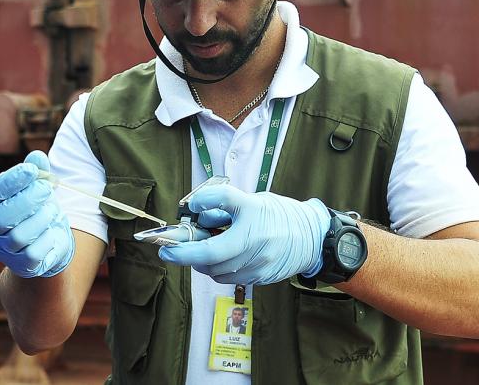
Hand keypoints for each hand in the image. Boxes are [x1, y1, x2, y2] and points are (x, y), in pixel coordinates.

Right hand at [0, 151, 74, 277]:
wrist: (44, 242)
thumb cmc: (34, 208)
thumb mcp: (34, 186)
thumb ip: (35, 171)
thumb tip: (38, 156)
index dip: (11, 180)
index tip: (32, 170)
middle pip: (2, 217)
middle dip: (28, 200)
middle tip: (47, 189)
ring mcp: (1, 250)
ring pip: (19, 236)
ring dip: (41, 218)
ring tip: (52, 210)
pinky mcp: (20, 265)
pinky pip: (34, 253)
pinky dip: (48, 238)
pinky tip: (52, 230)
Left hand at [158, 184, 330, 284]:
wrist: (313, 235)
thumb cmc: (278, 213)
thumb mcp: (248, 198)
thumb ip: (220, 200)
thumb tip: (194, 207)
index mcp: (250, 232)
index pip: (208, 250)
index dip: (183, 253)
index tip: (165, 250)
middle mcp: (254, 254)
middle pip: (210, 264)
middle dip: (191, 256)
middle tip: (182, 244)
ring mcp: (258, 270)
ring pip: (218, 274)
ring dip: (205, 262)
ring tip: (209, 244)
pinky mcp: (261, 280)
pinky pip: (231, 278)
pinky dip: (220, 268)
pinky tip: (225, 253)